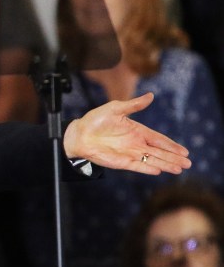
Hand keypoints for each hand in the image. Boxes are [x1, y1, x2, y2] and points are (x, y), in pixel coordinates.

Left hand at [62, 92, 190, 174]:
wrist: (78, 133)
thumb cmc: (95, 120)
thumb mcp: (115, 108)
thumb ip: (134, 105)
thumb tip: (150, 95)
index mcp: (137, 130)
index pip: (158, 139)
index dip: (171, 145)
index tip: (184, 150)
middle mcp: (136, 143)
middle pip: (159, 152)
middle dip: (174, 157)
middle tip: (188, 163)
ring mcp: (129, 153)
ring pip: (152, 160)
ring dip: (166, 164)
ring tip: (180, 169)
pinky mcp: (121, 161)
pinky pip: (137, 166)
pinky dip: (147, 168)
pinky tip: (159, 171)